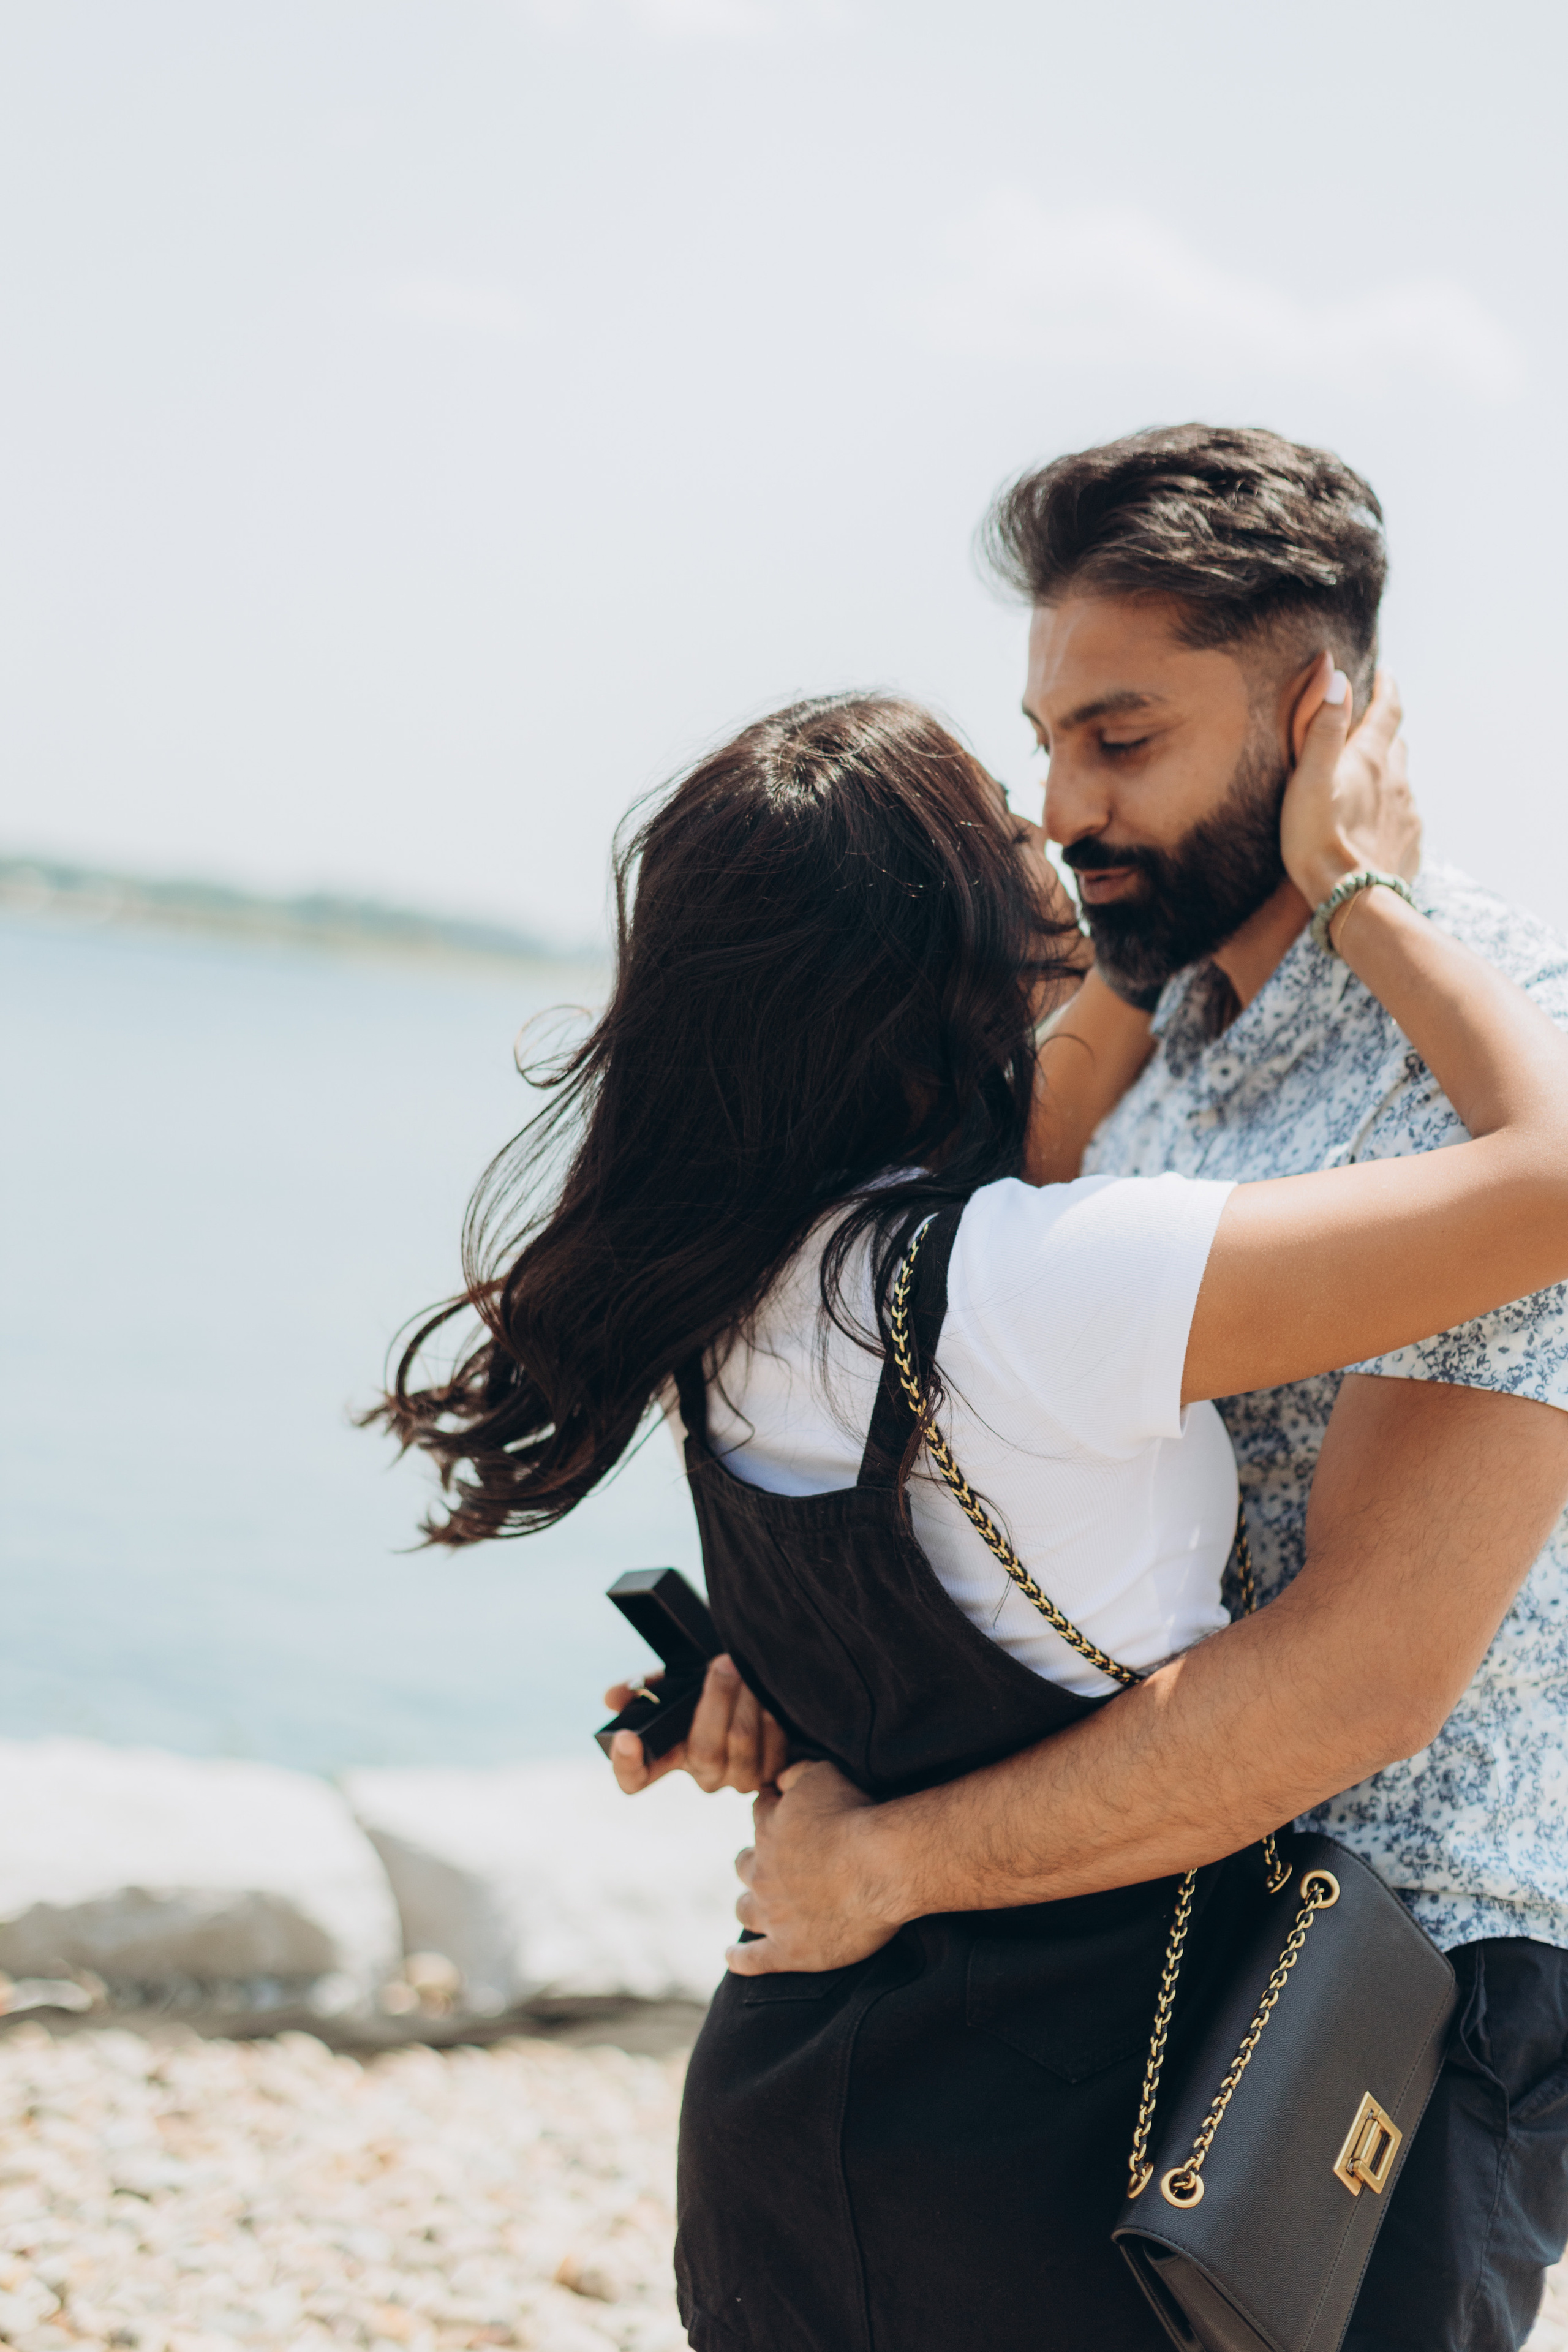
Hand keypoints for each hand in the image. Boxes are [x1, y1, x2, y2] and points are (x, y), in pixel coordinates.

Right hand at [605, 1653, 789, 1794]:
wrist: (757, 1686)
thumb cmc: (711, 1687)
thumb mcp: (678, 1682)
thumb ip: (646, 1686)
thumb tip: (612, 1697)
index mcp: (669, 1756)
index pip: (635, 1778)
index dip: (627, 1764)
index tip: (626, 1737)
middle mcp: (703, 1775)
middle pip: (703, 1751)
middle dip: (716, 1701)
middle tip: (722, 1664)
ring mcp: (737, 1779)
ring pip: (740, 1744)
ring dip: (746, 1702)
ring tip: (747, 1670)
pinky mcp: (772, 1774)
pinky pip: (772, 1749)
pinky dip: (771, 1719)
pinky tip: (768, 1695)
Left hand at [726, 1760, 906, 1973]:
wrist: (878, 1866)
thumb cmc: (854, 1816)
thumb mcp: (821, 1774)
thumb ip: (794, 1773)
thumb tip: (778, 1779)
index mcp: (768, 1830)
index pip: (760, 1814)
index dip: (772, 1810)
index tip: (785, 1813)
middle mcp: (762, 1872)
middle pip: (745, 1865)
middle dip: (755, 1861)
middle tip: (775, 1864)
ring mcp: (773, 1914)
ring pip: (745, 1910)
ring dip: (749, 1905)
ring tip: (754, 1906)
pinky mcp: (788, 1950)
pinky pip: (753, 1959)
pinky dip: (739, 1958)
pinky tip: (732, 1956)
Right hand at [1279, 659, 1419, 912]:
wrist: (1352, 902)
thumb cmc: (1319, 841)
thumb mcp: (1308, 780)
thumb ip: (1321, 727)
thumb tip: (1335, 675)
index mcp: (1370, 759)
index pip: (1388, 711)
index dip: (1386, 688)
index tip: (1385, 674)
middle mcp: (1397, 781)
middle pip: (1396, 744)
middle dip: (1385, 731)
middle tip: (1370, 726)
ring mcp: (1407, 814)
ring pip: (1400, 781)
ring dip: (1386, 773)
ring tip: (1365, 781)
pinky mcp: (1409, 844)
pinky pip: (1403, 817)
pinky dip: (1389, 810)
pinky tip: (1373, 824)